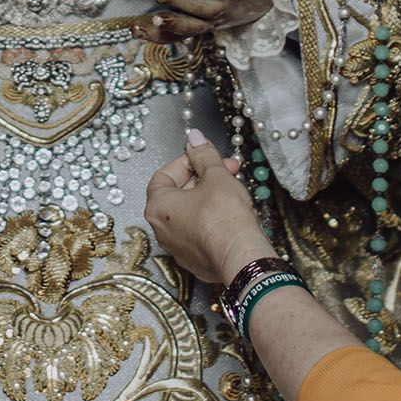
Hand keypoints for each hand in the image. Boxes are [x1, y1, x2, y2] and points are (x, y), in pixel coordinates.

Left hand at [143, 129, 279, 284]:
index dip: (187, 162)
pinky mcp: (196, 261)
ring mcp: (178, 249)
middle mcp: (162, 230)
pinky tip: (233, 215)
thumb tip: (195, 138)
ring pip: (191, 215)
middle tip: (226, 170)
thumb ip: (203, 155)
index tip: (203, 156)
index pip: (164, 175)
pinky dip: (213, 221)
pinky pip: (201, 234)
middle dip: (203, 179)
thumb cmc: (225, 218)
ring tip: (233, 191)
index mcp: (158, 207)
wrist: (242, 257)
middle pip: (178, 195)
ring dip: (209, 199)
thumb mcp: (216, 176)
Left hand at [146, 0, 278, 40]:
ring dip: (170, 26)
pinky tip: (137, 30)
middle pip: (207, 10)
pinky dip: (160, 35)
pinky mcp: (205, 26)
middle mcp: (231, 6)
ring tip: (145, 21)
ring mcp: (217, 20)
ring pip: (192, 29)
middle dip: (184, 4)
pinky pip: (181, 35)